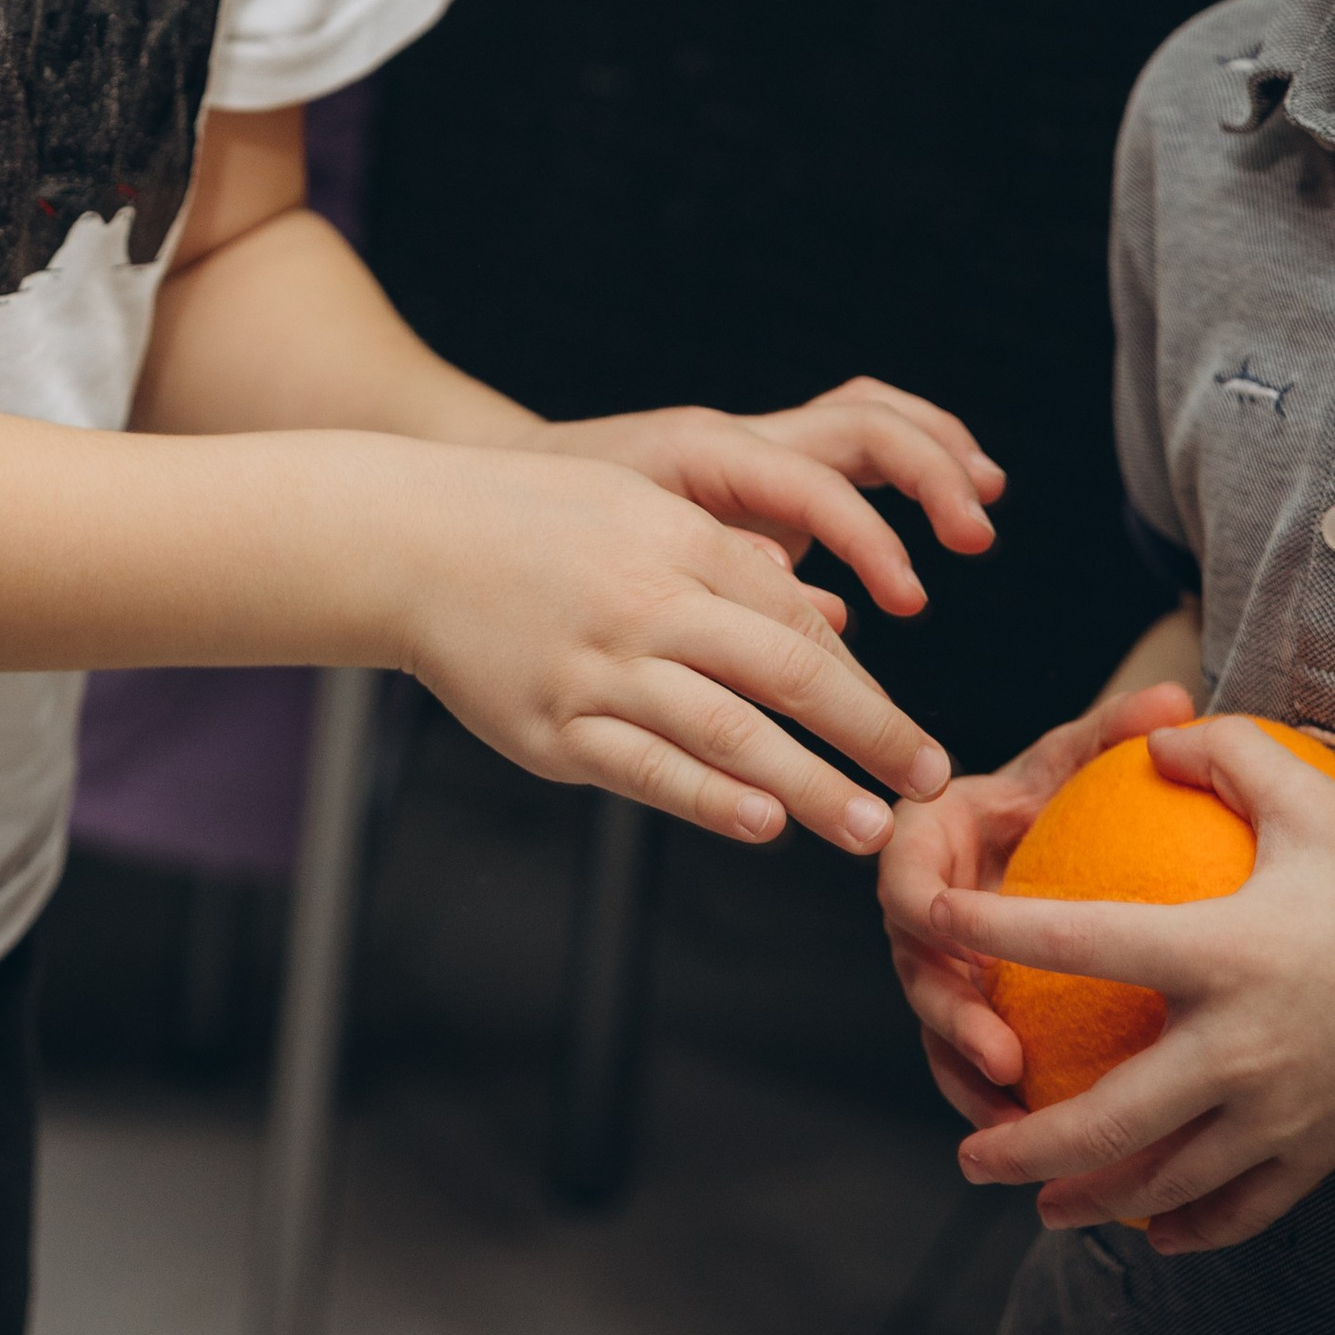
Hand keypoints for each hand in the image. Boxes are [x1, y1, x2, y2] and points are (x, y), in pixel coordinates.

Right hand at [405, 447, 953, 856]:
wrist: (406, 541)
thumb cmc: (531, 521)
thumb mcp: (635, 507)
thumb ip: (726, 560)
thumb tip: (822, 618)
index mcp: (673, 541)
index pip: (793, 614)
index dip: (862, 677)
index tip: (906, 729)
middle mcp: (643, 604)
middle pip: (785, 672)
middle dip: (870, 732)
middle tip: (928, 779)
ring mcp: (596, 670)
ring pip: (727, 733)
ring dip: (811, 785)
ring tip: (869, 827)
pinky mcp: (552, 730)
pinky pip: (646, 770)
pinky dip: (710, 800)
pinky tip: (763, 824)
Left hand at [555, 375, 1002, 623]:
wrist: (509, 489)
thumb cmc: (561, 538)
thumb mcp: (625, 564)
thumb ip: (720, 584)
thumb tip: (824, 615)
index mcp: (708, 456)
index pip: (817, 482)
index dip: (872, 542)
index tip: (910, 603)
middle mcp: (742, 440)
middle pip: (862, 422)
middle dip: (930, 470)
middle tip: (976, 532)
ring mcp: (758, 450)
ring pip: (867, 418)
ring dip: (934, 451)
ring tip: (984, 498)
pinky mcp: (766, 475)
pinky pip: (852, 452)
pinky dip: (908, 469)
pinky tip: (946, 513)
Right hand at [877, 679, 1196, 1130]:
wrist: (1041, 834)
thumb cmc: (1052, 791)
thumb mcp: (1074, 759)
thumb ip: (1112, 729)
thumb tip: (1173, 701)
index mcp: (926, 841)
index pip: (902, 874)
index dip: (917, 906)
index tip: (949, 933)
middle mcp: (921, 910)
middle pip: (915, 967)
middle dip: (950, 1015)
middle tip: (1002, 1050)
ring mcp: (938, 967)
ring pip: (935, 1028)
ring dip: (967, 1076)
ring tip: (1015, 1117)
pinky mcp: (963, 1009)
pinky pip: (962, 1061)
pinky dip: (986, 1095)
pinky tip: (1031, 1129)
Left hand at [931, 718, 1334, 1251]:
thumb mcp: (1311, 803)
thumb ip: (1226, 757)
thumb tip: (1155, 740)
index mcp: (1223, 954)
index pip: (1082, 939)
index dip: (997, 928)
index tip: (930, 918)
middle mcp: (1241, 1049)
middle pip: (1112, 1118)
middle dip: (1028, 1145)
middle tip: (967, 1157)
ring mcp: (1281, 1115)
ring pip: (1168, 1181)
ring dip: (1095, 1200)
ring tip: (1042, 1203)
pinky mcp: (1317, 1153)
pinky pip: (1242, 1209)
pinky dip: (1191, 1226)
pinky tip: (1154, 1229)